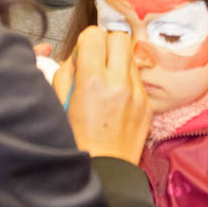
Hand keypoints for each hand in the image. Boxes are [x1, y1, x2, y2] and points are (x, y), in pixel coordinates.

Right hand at [56, 27, 152, 164]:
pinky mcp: (148, 104)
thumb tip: (75, 56)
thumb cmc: (77, 141)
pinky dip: (127, 81)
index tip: (82, 52)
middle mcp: (119, 83)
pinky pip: (138, 79)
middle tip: (97, 59)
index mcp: (92, 81)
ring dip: (118, 61)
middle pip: (119, 37)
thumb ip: (65, 73)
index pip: (94, 35)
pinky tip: (117, 98)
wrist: (105, 170)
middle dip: (106, 43)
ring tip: (106, 80)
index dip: (85, 40)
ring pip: (131, 56)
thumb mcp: (59, 104)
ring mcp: (137, 93)